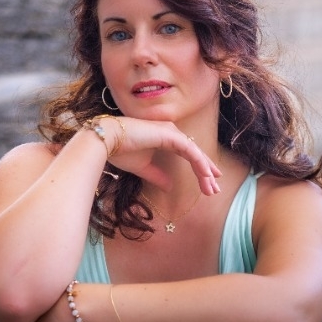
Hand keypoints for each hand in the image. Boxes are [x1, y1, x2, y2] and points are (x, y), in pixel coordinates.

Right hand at [104, 116, 220, 194]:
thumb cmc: (120, 152)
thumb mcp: (143, 169)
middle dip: (206, 172)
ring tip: (213, 186)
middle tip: (215, 188)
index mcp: (165, 139)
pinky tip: (206, 174)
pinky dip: (199, 162)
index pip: (188, 155)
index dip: (200, 169)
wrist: (106, 142)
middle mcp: (171, 133)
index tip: (209, 183)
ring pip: (195, 152)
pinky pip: (189, 150)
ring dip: (205, 170)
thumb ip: (157, 176)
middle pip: (195, 154)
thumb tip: (169, 187)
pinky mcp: (169, 134)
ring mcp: (171, 132)